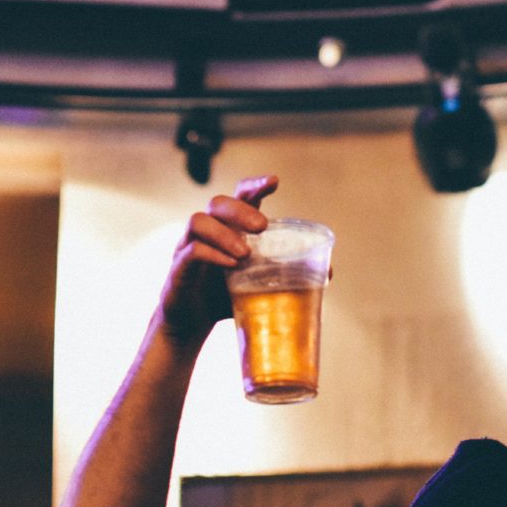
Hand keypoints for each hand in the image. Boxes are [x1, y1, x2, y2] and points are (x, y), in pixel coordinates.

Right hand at [158, 175, 277, 343]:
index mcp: (230, 228)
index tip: (274, 181)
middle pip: (218, 202)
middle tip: (262, 227)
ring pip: (199, 220)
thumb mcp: (259, 283)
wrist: (191, 324)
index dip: (255, 185)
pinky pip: (190, 250)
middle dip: (241, 209)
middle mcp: (208, 230)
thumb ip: (287, 273)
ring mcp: (189, 245)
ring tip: (245, 255)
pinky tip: (230, 267)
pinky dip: (211, 255)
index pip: (240, 196)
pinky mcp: (178, 267)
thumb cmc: (225, 296)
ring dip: (225, 234)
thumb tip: (328, 272)